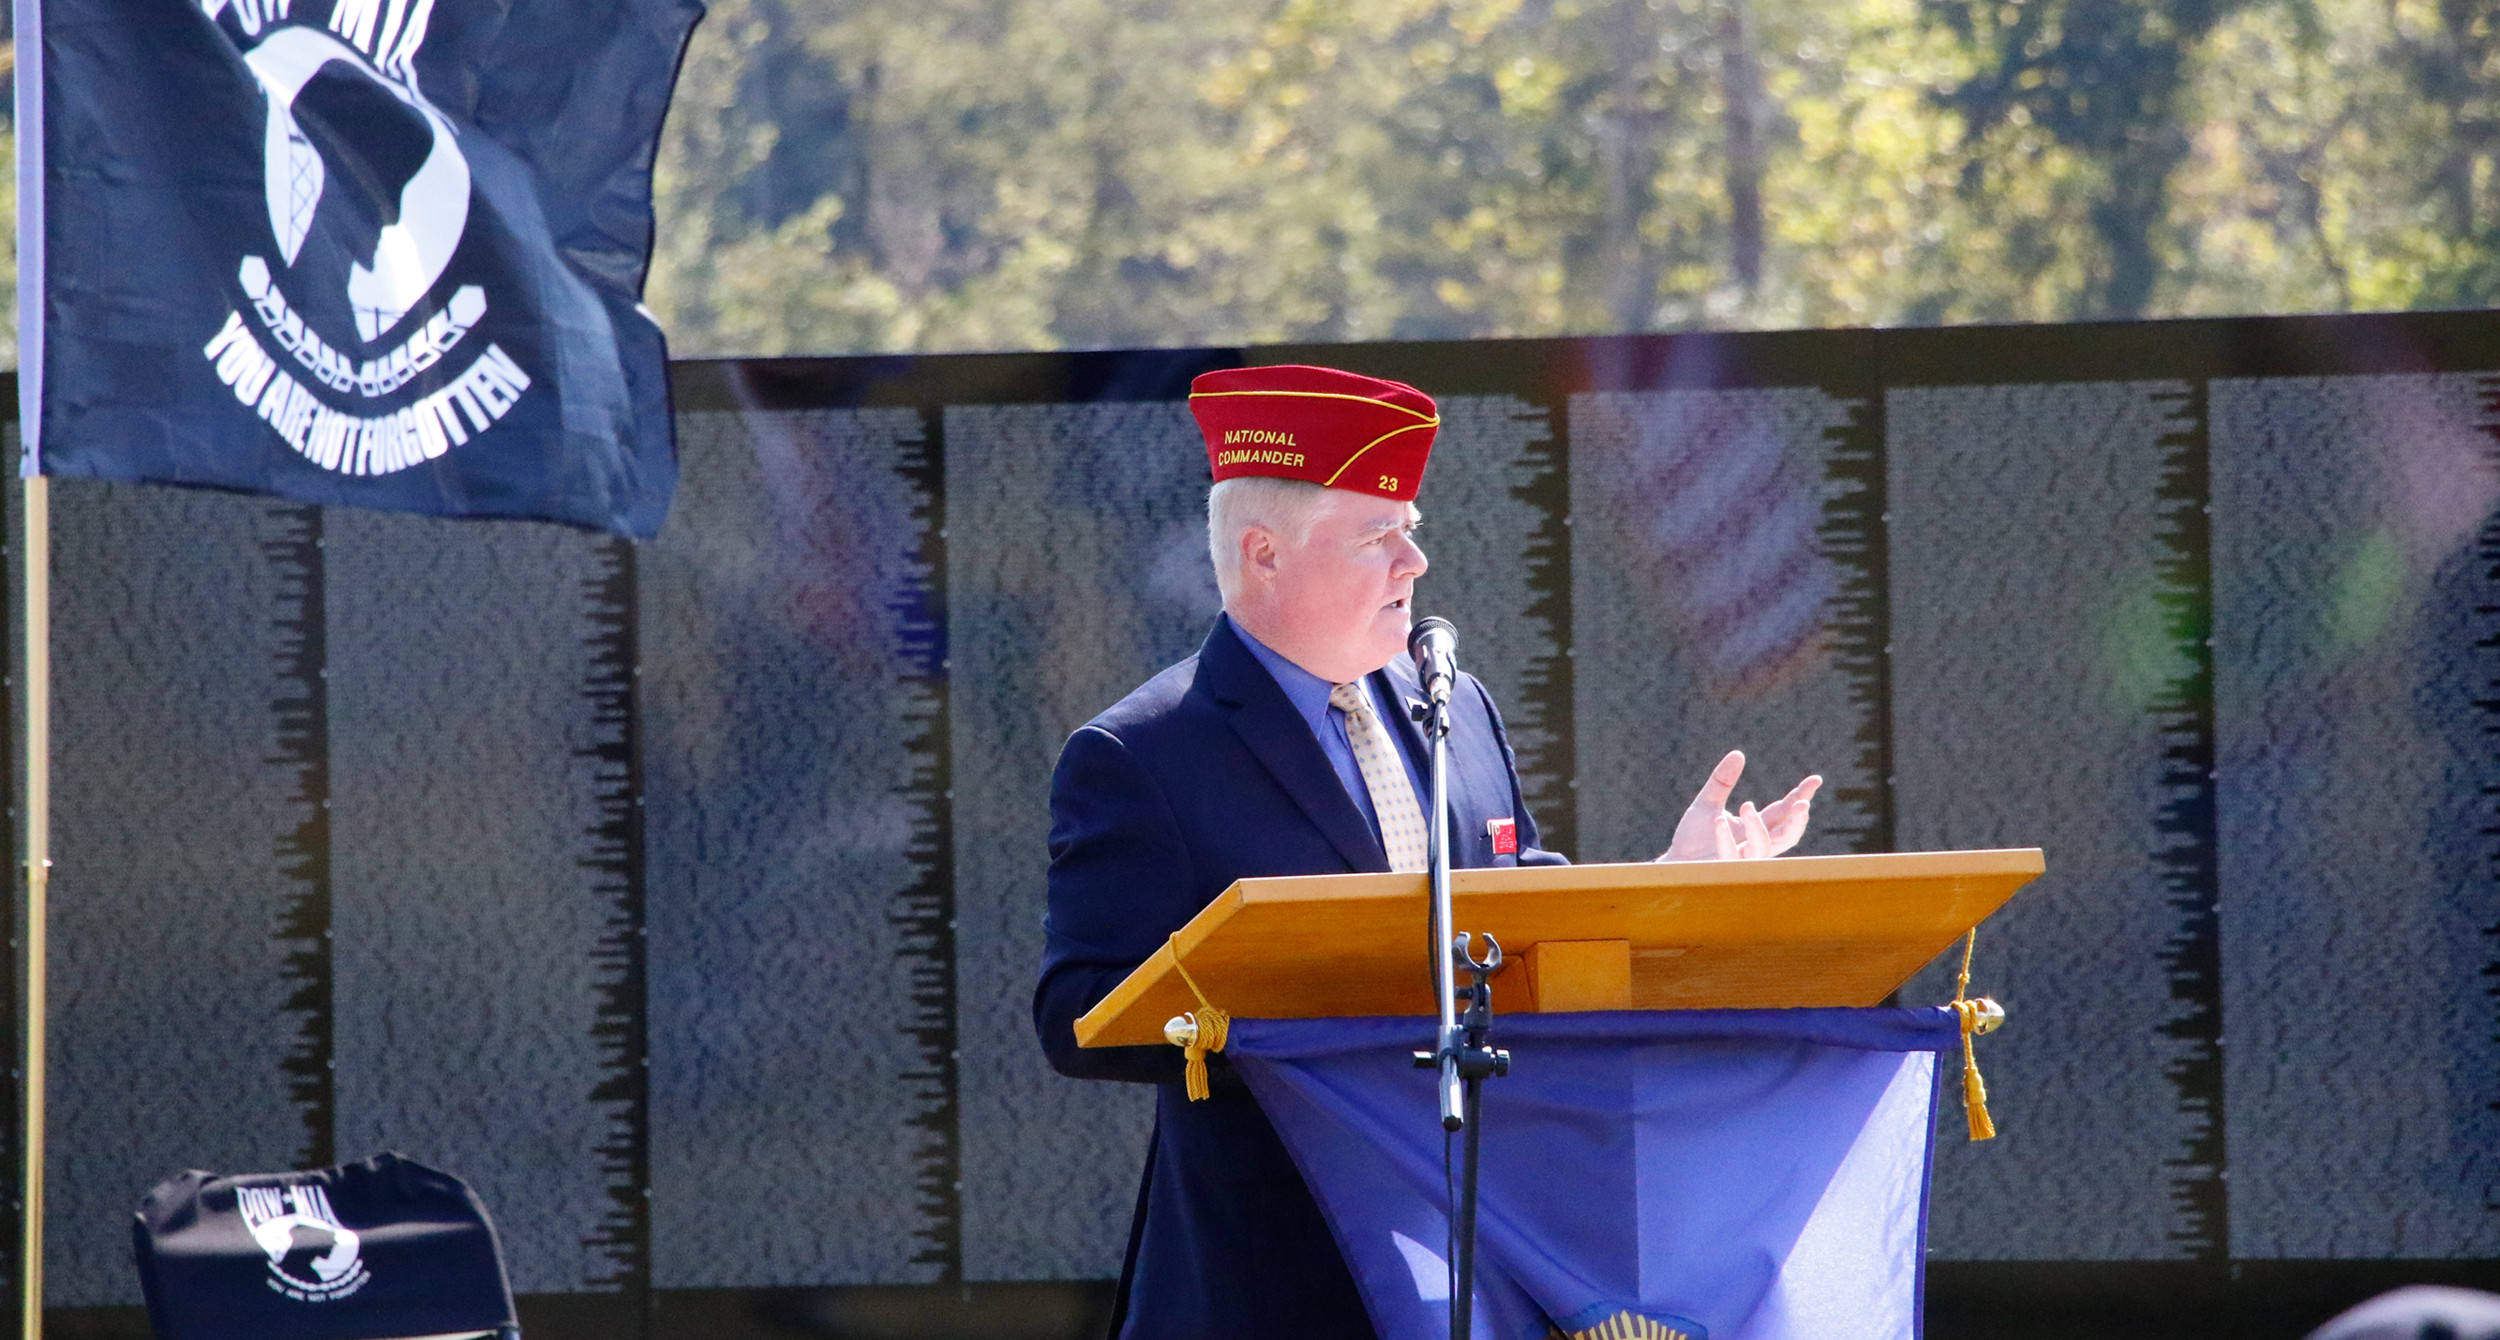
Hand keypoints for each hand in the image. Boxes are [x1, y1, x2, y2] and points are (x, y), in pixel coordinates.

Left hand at [1657, 750, 1820, 860]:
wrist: (1675, 862)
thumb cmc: (1694, 838)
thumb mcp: (1707, 803)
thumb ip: (1722, 781)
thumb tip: (1738, 754)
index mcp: (1755, 827)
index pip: (1783, 812)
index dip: (1800, 797)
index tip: (1815, 780)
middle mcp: (1754, 845)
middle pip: (1787, 836)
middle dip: (1797, 821)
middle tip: (1803, 804)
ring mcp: (1741, 859)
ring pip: (1762, 848)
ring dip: (1758, 827)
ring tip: (1746, 804)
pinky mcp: (1723, 869)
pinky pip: (1730, 856)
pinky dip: (1726, 838)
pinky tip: (1719, 821)